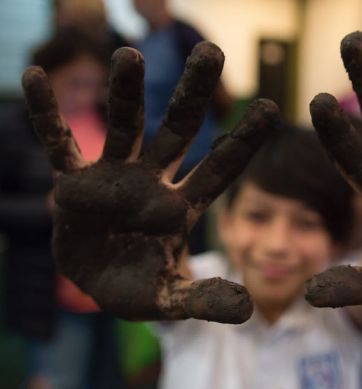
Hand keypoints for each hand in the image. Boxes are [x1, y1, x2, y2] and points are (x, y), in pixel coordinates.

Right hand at [22, 43, 279, 321]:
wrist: (98, 284)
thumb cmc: (140, 286)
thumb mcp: (170, 299)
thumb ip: (203, 300)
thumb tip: (246, 310)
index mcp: (183, 206)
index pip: (220, 166)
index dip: (243, 139)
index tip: (270, 105)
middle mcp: (154, 182)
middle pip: (178, 130)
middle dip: (192, 93)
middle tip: (211, 51)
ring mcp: (114, 176)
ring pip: (125, 127)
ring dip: (126, 94)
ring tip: (128, 56)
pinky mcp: (75, 183)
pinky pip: (59, 144)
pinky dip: (48, 115)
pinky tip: (37, 77)